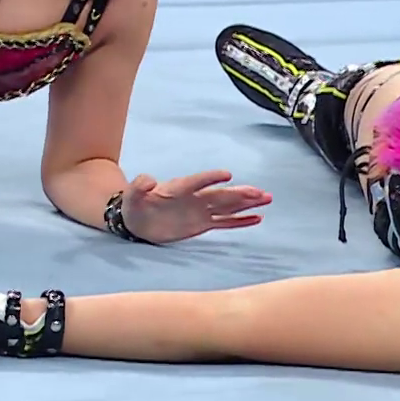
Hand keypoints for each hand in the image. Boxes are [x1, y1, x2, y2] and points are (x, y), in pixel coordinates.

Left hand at [120, 169, 269, 243]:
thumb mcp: (133, 194)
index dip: (211, 178)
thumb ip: (140, 186)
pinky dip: (240, 221)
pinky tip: (256, 218)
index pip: (198, 181)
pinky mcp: (202, 224)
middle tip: (260, 192)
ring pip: (228, 206)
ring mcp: (201, 211)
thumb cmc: (135, 204)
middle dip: (240, 194)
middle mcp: (195, 198)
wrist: (136, 220)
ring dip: (246, 204)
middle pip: (221, 195)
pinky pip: (225, 222)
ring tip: (266, 199)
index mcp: (179, 188)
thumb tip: (148, 180)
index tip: (227, 176)